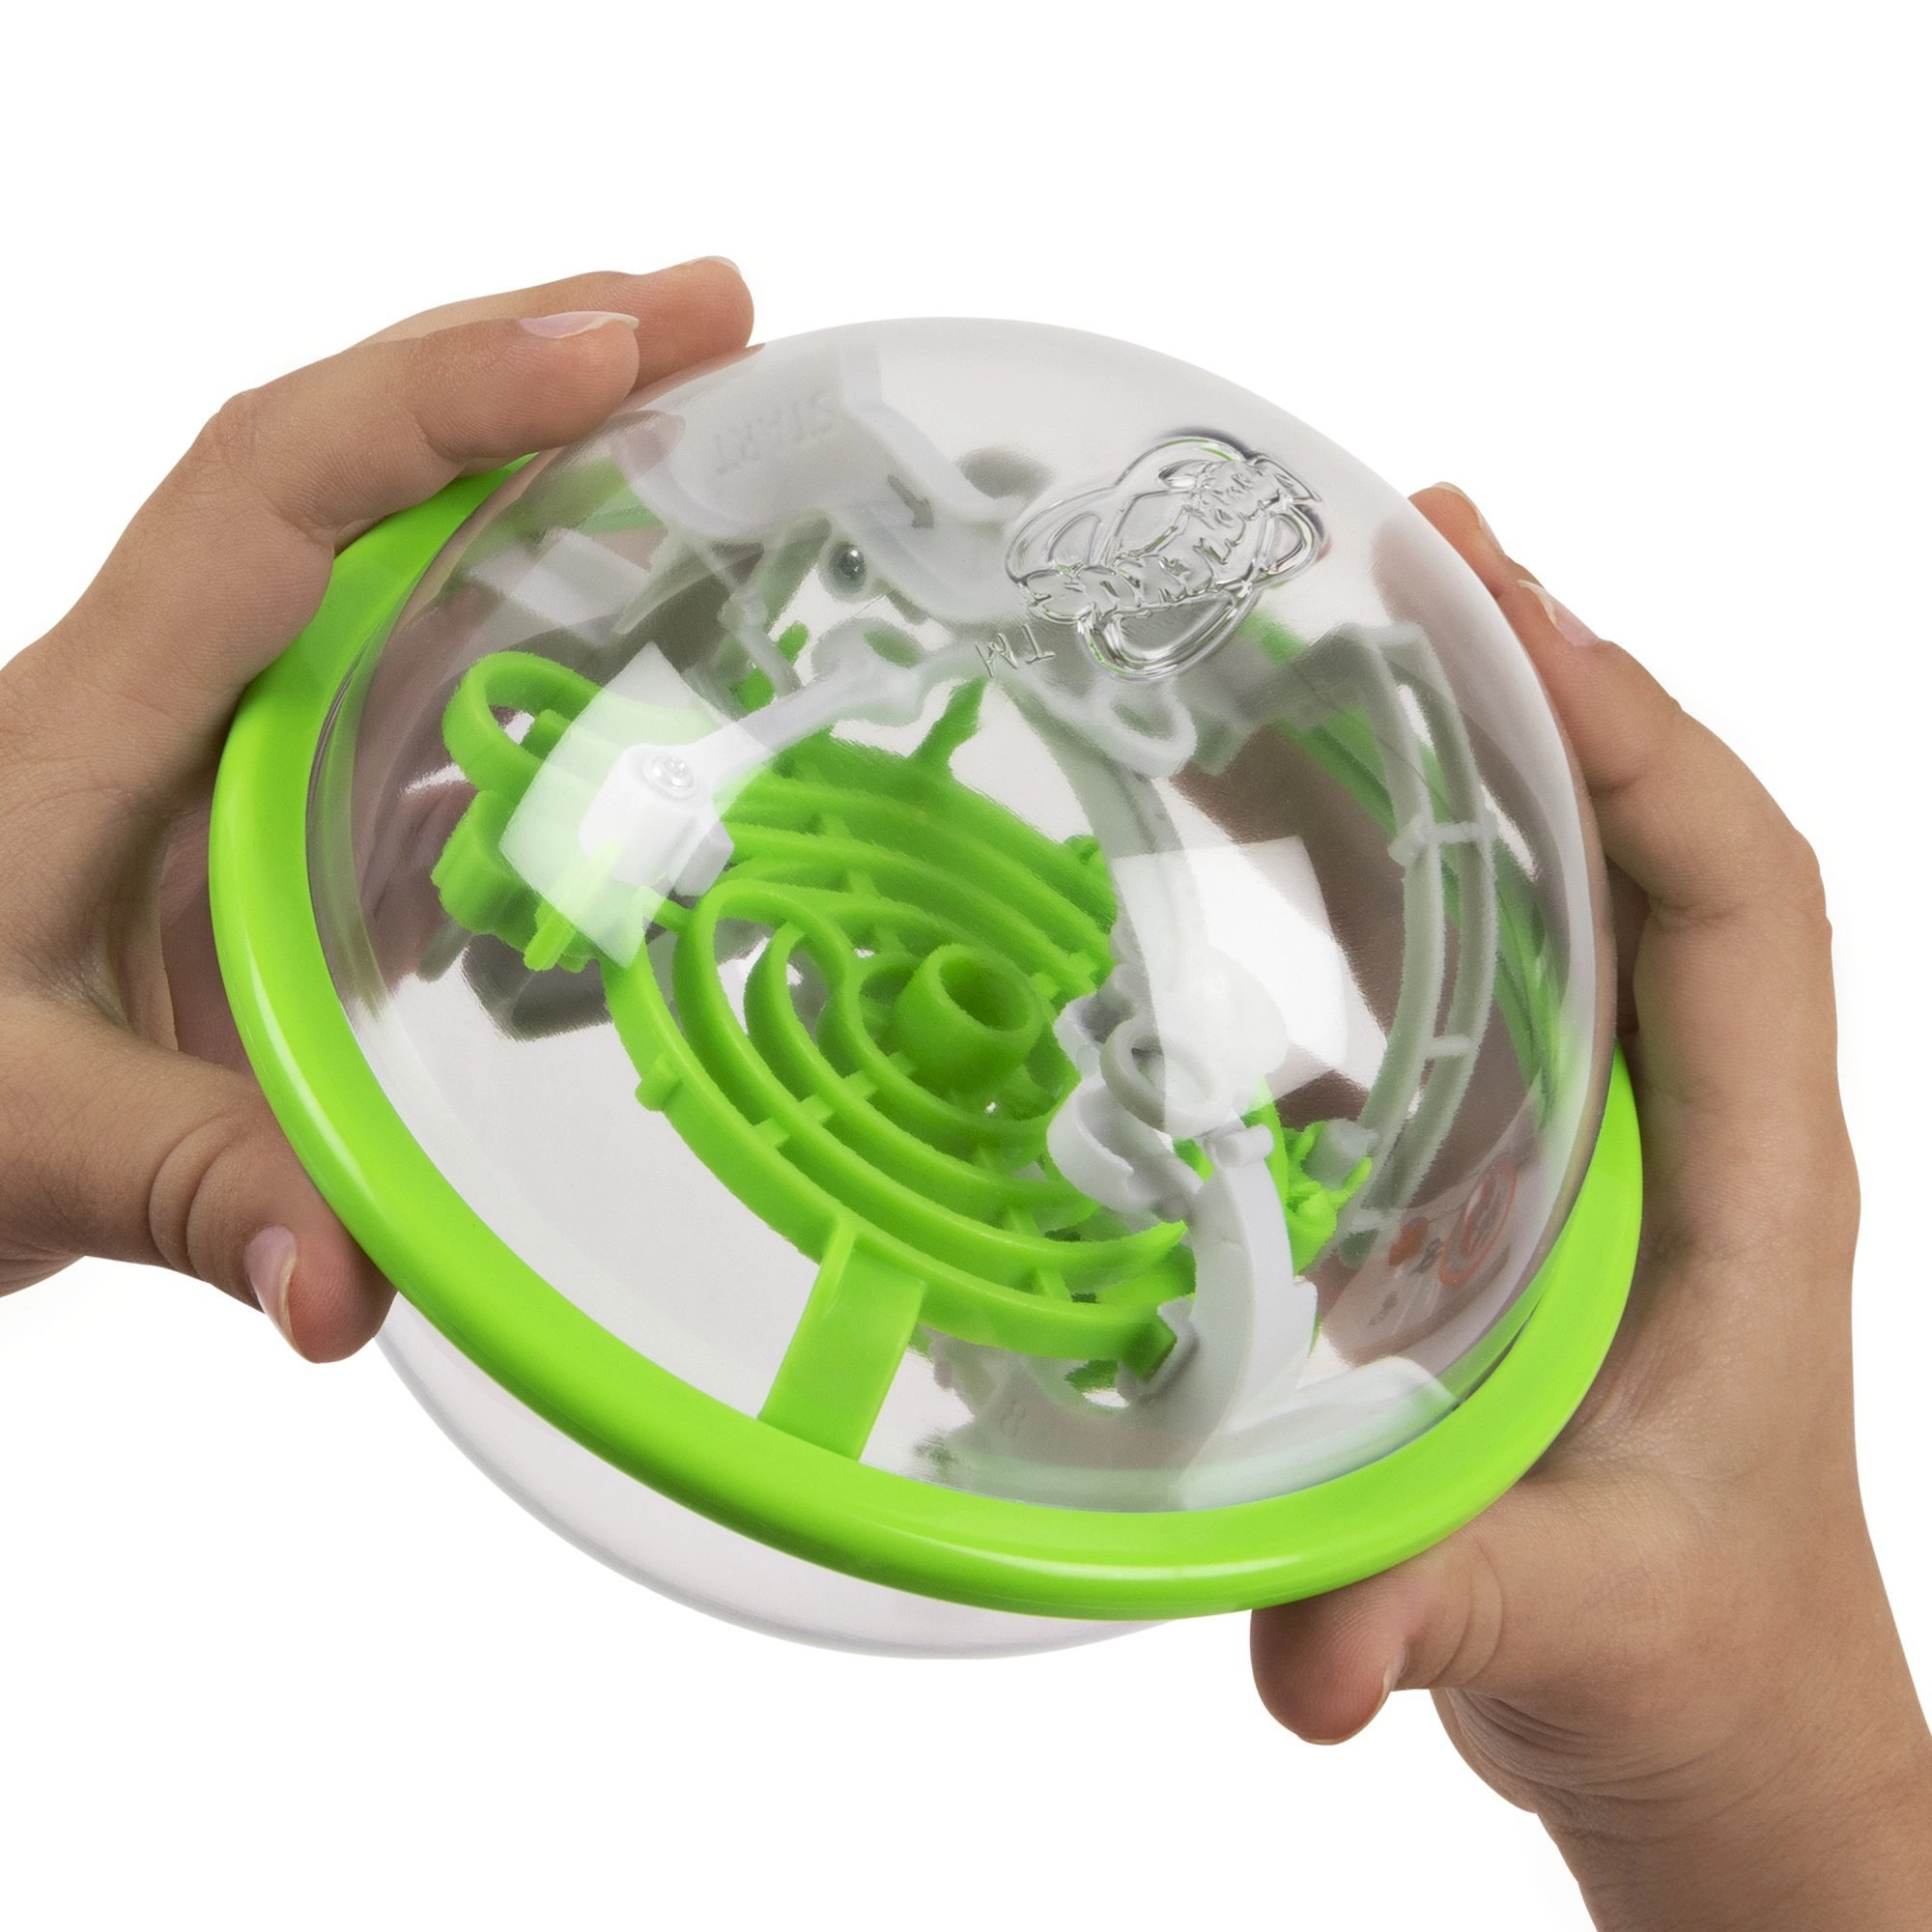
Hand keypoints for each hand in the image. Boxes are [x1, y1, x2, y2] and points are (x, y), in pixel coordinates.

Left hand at [0, 263, 751, 1359]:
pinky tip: (635, 733)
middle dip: (544, 382)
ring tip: (721, 474)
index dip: (452, 396)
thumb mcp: (15, 1133)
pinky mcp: (267, 846)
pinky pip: (420, 732)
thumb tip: (358, 1294)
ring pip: (411, 589)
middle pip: (366, 476)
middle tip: (721, 321)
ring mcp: (232, 768)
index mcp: (104, 717)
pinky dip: (536, 706)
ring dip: (562, 518)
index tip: (623, 344)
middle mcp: (179, 703)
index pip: (280, 486)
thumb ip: (189, 1191)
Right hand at [1251, 486, 1931, 1926]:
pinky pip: (1440, 983)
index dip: (1635, 740)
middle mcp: (1675, 1118)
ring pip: (1515, 894)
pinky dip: (1353, 897)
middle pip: (1614, 839)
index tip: (1506, 619)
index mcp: (1749, 1177)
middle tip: (1379, 555)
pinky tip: (1244, 864)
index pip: (1736, 892)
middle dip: (1508, 686)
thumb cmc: (1703, 1653)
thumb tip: (1309, 1652)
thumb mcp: (1585, 1624)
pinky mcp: (1503, 1172)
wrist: (1714, 1713)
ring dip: (1409, 769)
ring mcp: (1589, 1134)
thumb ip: (1445, 1609)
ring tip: (1270, 667)